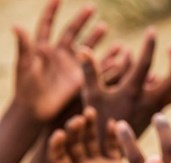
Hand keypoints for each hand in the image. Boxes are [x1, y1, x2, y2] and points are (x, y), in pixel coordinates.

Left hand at [12, 1, 105, 121]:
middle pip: (71, 32)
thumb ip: (23, 45)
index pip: (48, 25)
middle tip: (92, 7)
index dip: (52, 10)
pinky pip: (96, 67)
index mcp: (43, 48)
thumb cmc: (26, 87)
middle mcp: (59, 54)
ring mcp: (71, 66)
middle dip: (81, 19)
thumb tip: (17, 25)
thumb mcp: (24, 65)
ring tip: (104, 26)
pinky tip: (118, 54)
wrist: (36, 110)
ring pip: (86, 46)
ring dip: (96, 37)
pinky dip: (107, 61)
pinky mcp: (81, 78)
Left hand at [44, 107, 127, 162]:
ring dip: (89, 127)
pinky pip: (112, 147)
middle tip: (78, 120)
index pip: (58, 158)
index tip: (58, 134)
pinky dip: (112, 135)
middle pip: (74, 145)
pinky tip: (113, 124)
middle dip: (74, 131)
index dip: (57, 146)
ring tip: (89, 113)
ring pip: (91, 141)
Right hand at [80, 30, 170, 135]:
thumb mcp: (90, 96)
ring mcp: (156, 110)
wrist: (108, 153)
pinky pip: (170, 98)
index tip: (152, 32)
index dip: (149, 46)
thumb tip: (84, 49)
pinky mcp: (156, 116)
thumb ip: (90, 72)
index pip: (145, 64)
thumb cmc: (96, 123)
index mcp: (133, 93)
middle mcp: (149, 102)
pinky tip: (162, 78)